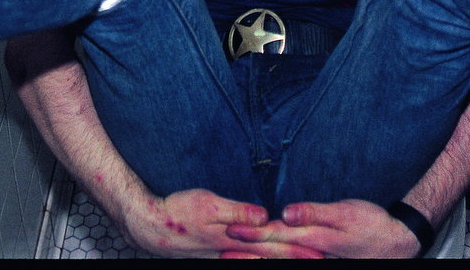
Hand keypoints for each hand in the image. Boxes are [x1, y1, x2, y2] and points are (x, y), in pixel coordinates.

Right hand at [120, 188, 323, 258]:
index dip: (296, 246)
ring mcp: (225, 256)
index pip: (272, 242)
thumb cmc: (178, 211)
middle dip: (295, 256)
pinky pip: (244, 263)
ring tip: (302, 262)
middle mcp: (233, 251)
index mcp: (235, 237)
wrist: (149, 228)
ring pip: (259, 262)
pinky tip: (263, 262)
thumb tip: (264, 217)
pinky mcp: (217, 256)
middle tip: (319, 259)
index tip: (319, 249)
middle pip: (270, 255)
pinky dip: (257, 263)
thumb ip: (237, 212)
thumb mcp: (208, 205)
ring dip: (279, 261)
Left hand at [225, 198, 424, 257]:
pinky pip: (295, 265)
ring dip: (257, 262)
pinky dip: (278, 264)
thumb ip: (314, 213)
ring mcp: (317, 263)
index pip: (277, 236)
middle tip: (222, 251)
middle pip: (274, 254)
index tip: (231, 230)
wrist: (397, 245)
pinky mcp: (322, 264)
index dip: (253, 233)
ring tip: (232, 261)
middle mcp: (313, 256)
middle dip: (248, 252)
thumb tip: (287, 214)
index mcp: (315, 239)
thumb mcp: (346, 212)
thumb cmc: (372, 224)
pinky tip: (265, 262)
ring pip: (282, 263)